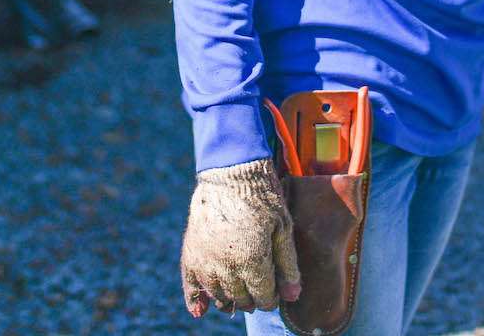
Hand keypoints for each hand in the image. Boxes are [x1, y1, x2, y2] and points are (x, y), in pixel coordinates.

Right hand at [179, 157, 302, 317]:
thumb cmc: (263, 198)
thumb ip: (288, 265)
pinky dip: (196, 301)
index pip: (263, 297)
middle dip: (253, 299)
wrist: (230, 174)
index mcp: (253, 260)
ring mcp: (205, 262)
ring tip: (240, 296)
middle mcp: (226, 266)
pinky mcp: (190, 255)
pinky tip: (202, 310)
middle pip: (241, 299)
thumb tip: (293, 297)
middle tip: (260, 291)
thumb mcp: (283, 229)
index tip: (276, 292)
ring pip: (219, 296)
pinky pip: (191, 287)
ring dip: (230, 299)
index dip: (272, 297)